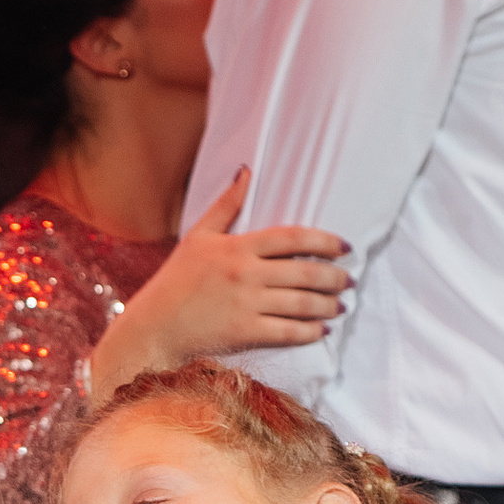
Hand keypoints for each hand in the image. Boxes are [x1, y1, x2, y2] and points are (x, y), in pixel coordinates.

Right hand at [95, 171, 347, 390]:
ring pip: (302, 303)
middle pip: (305, 272)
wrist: (154, 326)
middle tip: (349, 280)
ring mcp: (246, 304)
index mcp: (239, 246)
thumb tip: (247, 171)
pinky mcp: (244, 332)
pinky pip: (287, 332)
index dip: (325, 242)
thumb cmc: (175, 280)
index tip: (345, 247)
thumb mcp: (198, 236)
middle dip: (335, 277)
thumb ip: (227, 205)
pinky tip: (321, 331)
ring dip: (328, 305)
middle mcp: (246, 274)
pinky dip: (309, 332)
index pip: (293, 238)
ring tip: (341, 306)